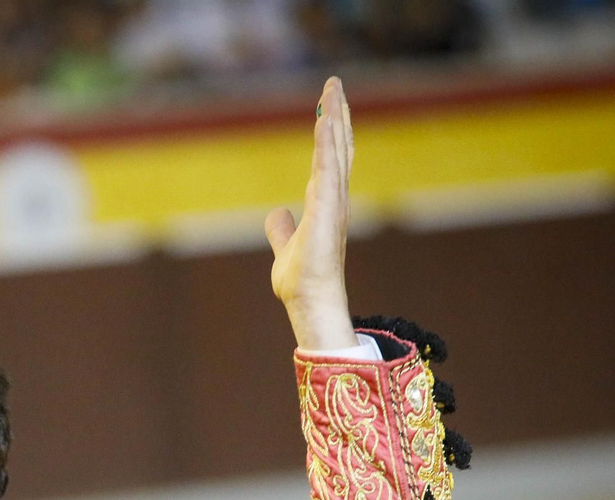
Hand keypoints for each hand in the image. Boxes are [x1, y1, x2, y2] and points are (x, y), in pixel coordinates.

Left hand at [264, 77, 358, 350]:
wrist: (308, 300)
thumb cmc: (302, 279)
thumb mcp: (285, 246)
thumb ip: (282, 229)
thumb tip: (277, 213)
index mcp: (325, 203)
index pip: (330, 159)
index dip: (333, 131)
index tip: (331, 105)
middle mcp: (333, 198)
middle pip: (337, 147)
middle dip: (337, 114)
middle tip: (335, 83)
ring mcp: (333, 204)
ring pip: (335, 153)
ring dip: (334, 121)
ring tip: (332, 92)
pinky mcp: (326, 212)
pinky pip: (327, 171)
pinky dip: (327, 147)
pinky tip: (326, 123)